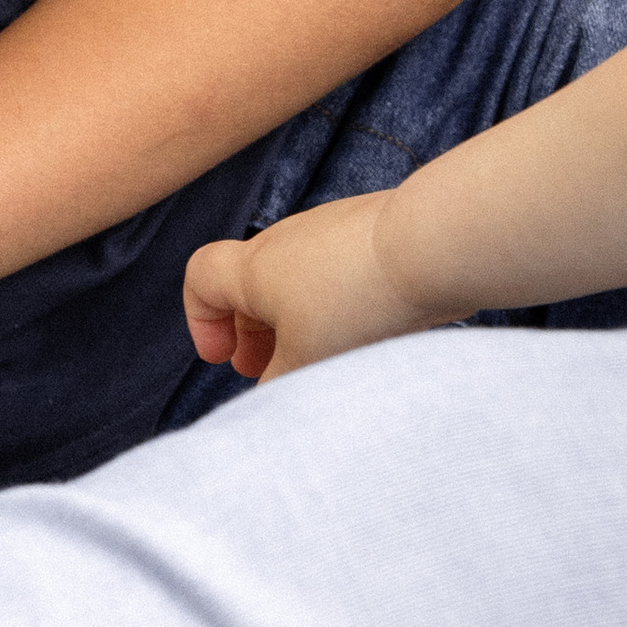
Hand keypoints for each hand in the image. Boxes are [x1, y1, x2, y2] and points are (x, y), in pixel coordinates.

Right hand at [184, 193, 459, 382]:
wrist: (426, 247)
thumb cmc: (355, 302)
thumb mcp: (305, 360)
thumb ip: (278, 383)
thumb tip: (271, 396)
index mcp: (254, 267)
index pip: (200, 277)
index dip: (202, 321)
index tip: (225, 357)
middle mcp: (284, 240)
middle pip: (249, 283)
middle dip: (253, 331)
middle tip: (269, 369)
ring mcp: (328, 230)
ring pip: (296, 279)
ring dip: (297, 320)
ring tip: (324, 359)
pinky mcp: (368, 232)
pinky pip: (337, 272)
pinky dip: (336, 304)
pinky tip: (367, 335)